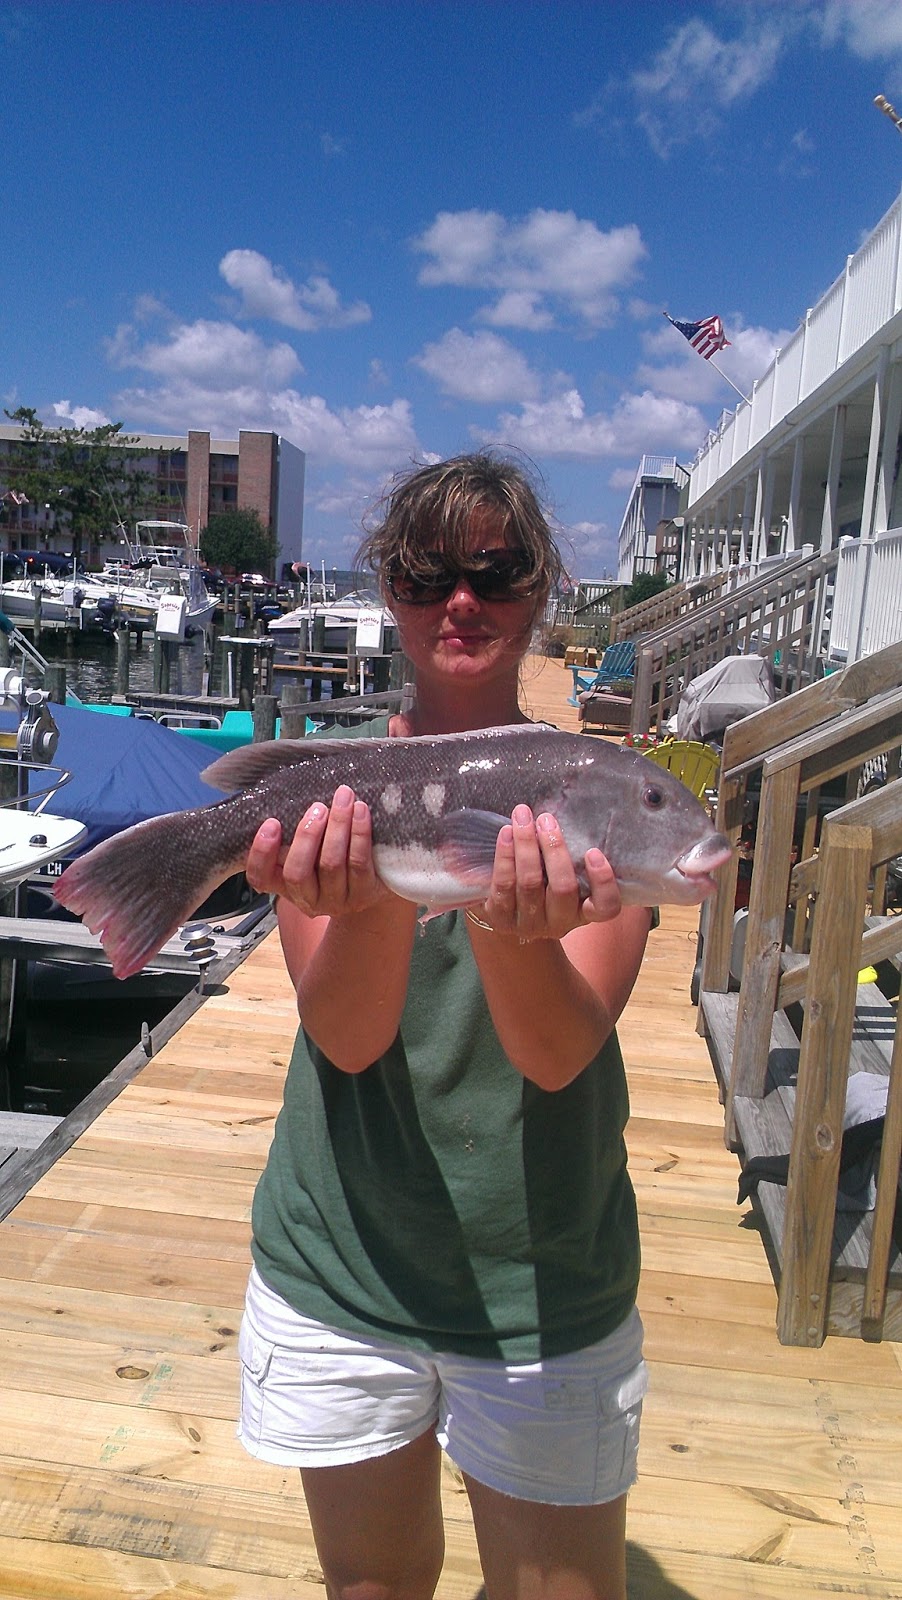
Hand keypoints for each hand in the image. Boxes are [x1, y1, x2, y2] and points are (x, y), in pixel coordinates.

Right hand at [245, 785, 390, 919]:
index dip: (262, 853)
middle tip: (317, 807)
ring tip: (343, 798)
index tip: (272, 822)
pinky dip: (359, 834)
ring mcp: (335, 899)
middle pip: (297, 872)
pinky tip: (360, 811)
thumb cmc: (329, 858)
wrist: (370, 887)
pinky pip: (359, 862)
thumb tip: (288, 793)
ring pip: (331, 864)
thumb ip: (292, 833)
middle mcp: (307, 897)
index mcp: (283, 885)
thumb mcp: (307, 851)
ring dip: (338, 826)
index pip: (260, 877)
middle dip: (307, 836)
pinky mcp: (364, 893)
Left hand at [468, 805, 621, 939]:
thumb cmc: (544, 882)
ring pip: (530, 883)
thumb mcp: (563, 875)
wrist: (507, 912)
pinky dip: (505, 856)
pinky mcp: (501, 919)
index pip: (606, 906)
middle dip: (554, 849)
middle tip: (546, 819)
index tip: (594, 851)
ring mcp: (529, 924)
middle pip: (562, 887)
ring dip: (526, 844)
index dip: (603, 881)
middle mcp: (560, 923)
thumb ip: (572, 855)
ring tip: (522, 816)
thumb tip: (569, 808)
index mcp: (584, 912)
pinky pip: (503, 885)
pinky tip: (506, 833)